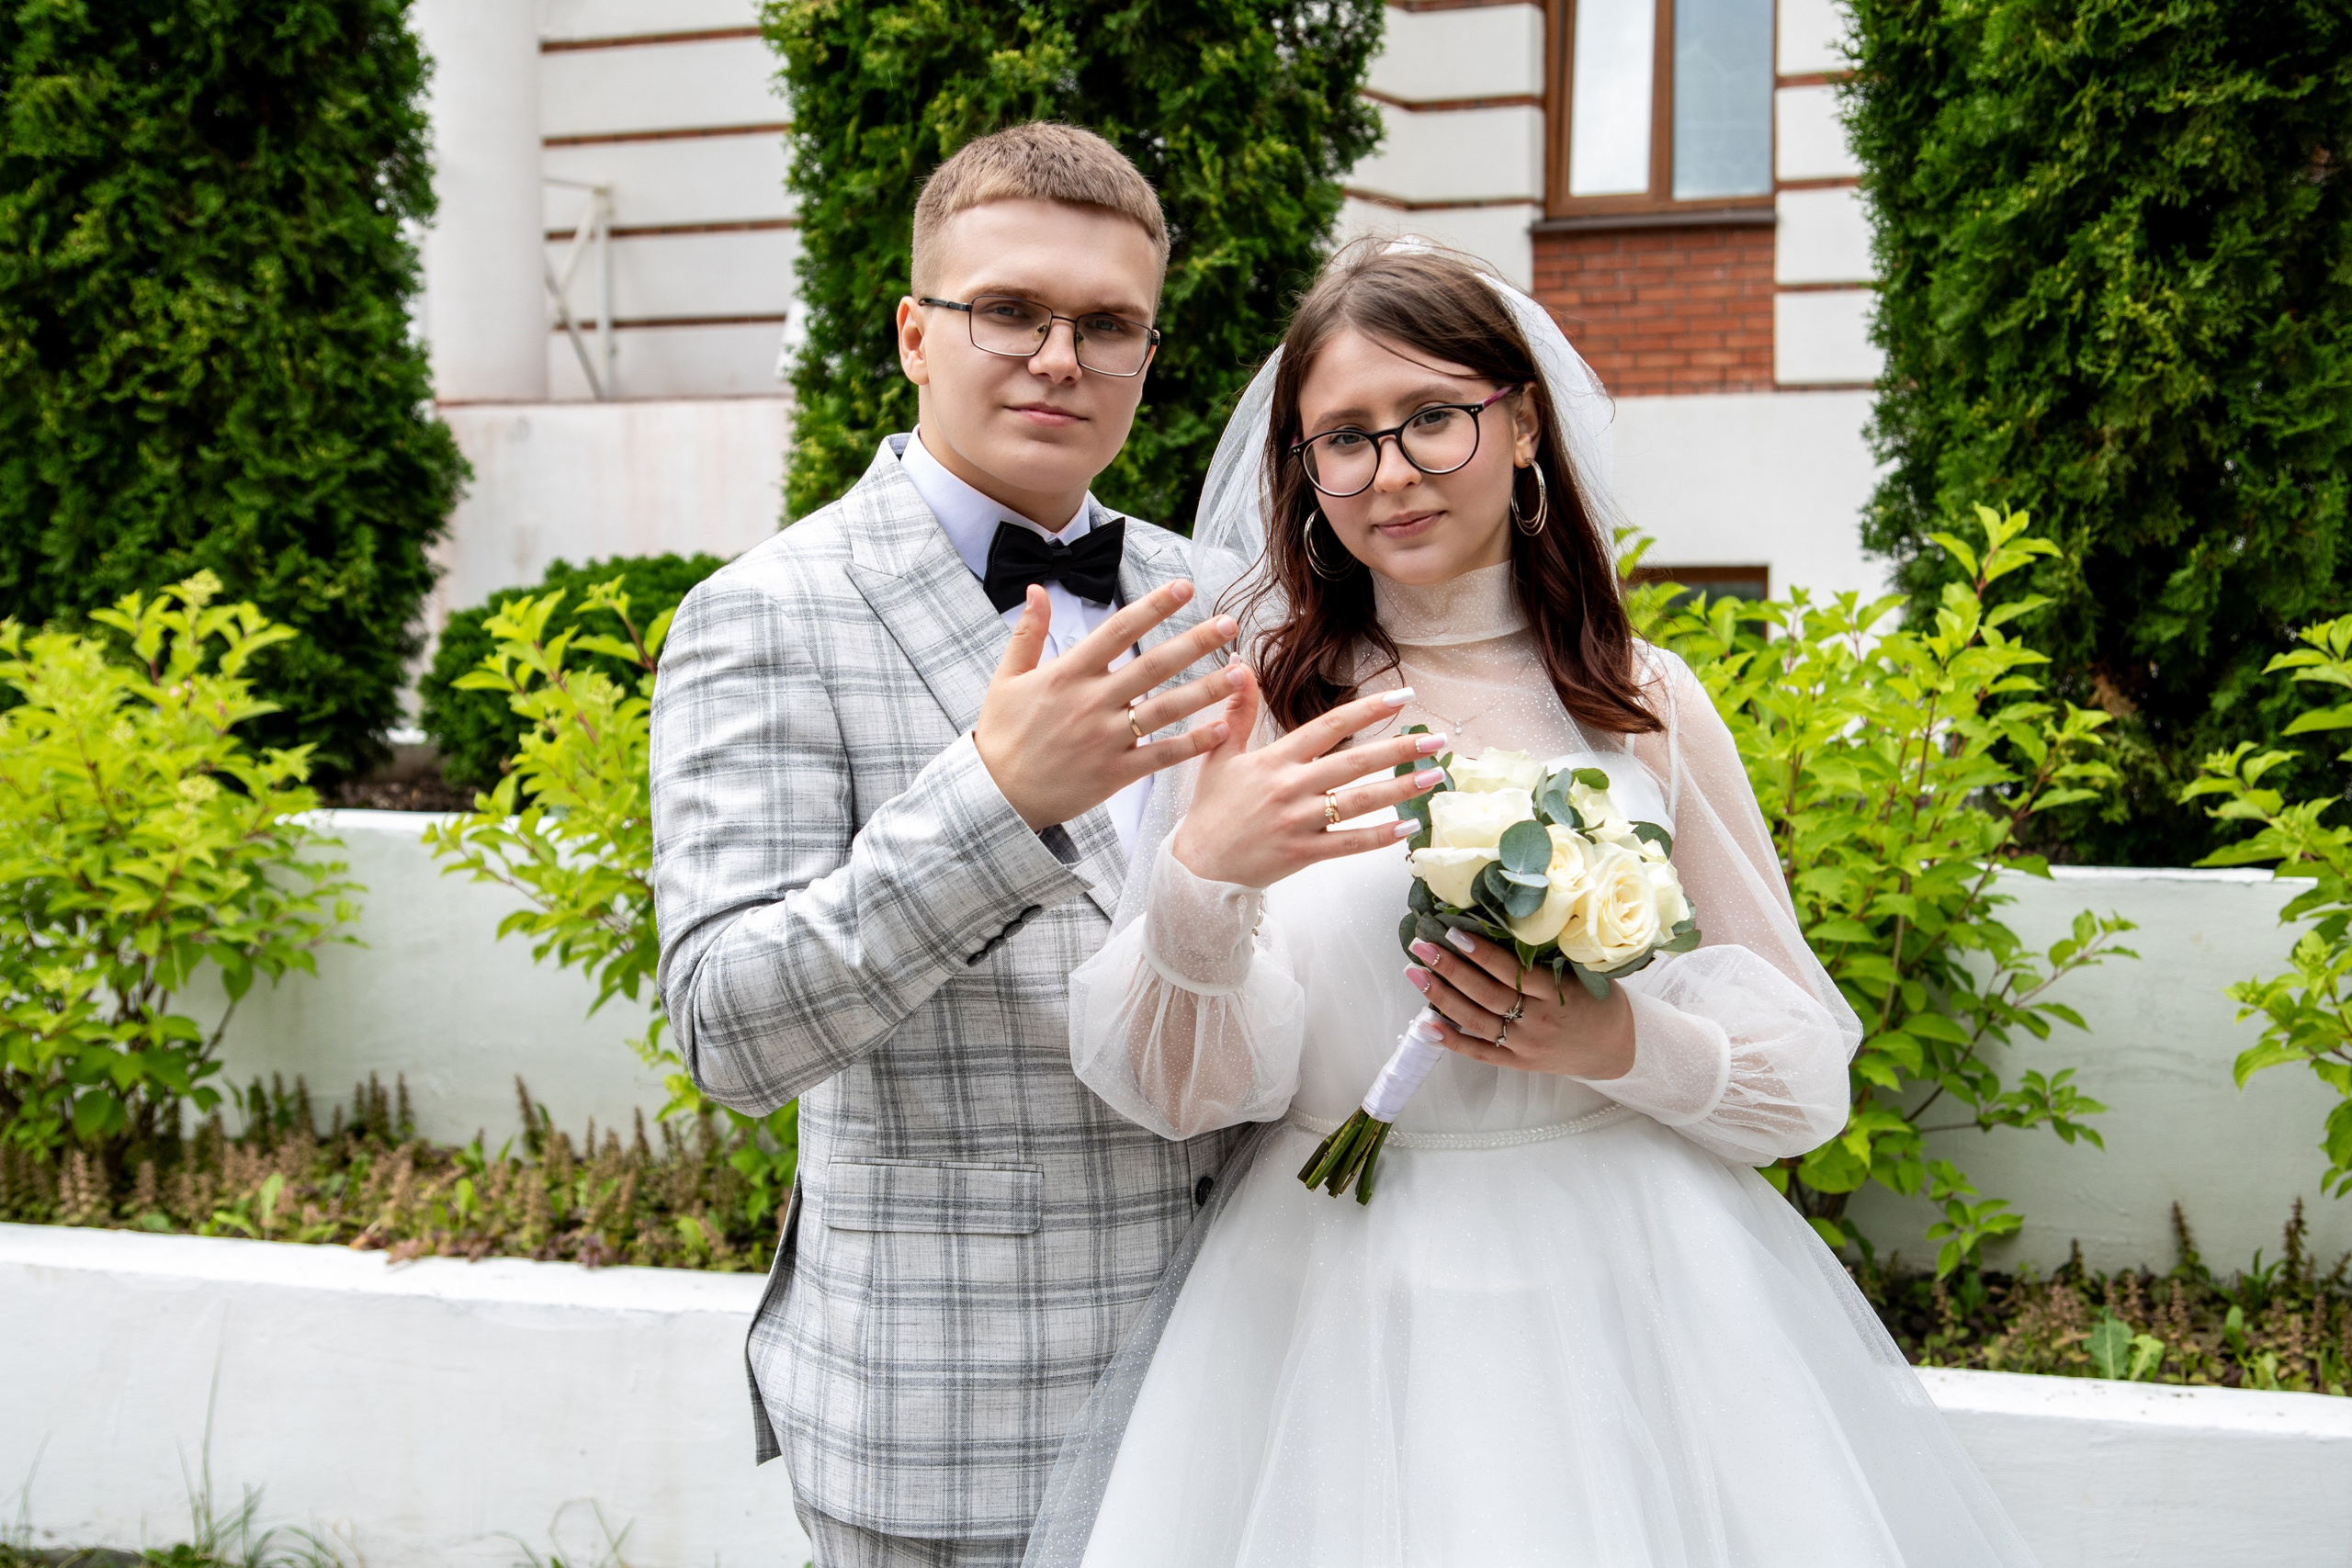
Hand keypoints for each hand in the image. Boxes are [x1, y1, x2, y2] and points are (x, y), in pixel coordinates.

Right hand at [974, 581, 1243, 830]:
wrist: (998, 797)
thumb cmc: (1002, 735)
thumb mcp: (1006, 679)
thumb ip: (1027, 633)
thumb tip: (1037, 589)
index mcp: (1067, 674)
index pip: (1117, 630)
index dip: (1153, 607)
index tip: (1185, 588)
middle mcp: (1092, 702)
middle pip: (1153, 666)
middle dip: (1195, 643)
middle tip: (1230, 624)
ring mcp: (1106, 738)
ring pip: (1165, 709)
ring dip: (1206, 690)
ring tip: (1241, 673)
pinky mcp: (1115, 773)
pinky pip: (1162, 755)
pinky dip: (1193, 743)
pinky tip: (1222, 728)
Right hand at [1169, 678, 1449, 889]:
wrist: (1197, 866)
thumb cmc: (1211, 809)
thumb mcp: (1219, 754)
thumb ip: (1239, 711)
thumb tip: (1239, 666)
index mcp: (1275, 759)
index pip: (1329, 726)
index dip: (1368, 709)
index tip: (1402, 697)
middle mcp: (1290, 787)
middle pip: (1355, 763)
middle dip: (1399, 750)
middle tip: (1437, 741)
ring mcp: (1298, 822)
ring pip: (1359, 802)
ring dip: (1400, 789)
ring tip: (1433, 777)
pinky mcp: (1303, 853)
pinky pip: (1349, 843)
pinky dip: (1381, 837)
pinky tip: (1408, 827)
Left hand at [1404, 929, 1635, 1079]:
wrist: (1619, 1048)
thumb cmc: (1599, 1003)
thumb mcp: (1583, 974)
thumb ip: (1548, 959)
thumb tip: (1506, 926)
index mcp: (1556, 994)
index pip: (1511, 971)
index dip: (1481, 952)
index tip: (1454, 932)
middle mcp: (1538, 1021)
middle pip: (1485, 993)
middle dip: (1449, 968)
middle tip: (1421, 946)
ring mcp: (1526, 1045)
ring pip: (1475, 1020)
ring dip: (1441, 997)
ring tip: (1415, 974)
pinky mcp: (1519, 1063)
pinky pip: (1480, 1053)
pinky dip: (1452, 1040)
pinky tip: (1425, 1025)